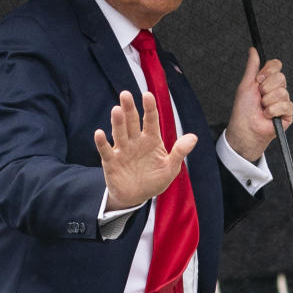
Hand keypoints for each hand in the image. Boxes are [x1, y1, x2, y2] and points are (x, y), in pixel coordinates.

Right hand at [95, 90, 196, 210]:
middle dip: (129, 109)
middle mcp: (135, 141)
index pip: (150, 120)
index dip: (149, 108)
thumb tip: (194, 137)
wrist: (137, 197)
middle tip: (126, 94)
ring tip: (116, 110)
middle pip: (132, 122)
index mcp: (151, 139)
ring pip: (119, 133)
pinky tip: (99, 133)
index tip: (147, 95)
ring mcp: (122, 150)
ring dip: (117, 122)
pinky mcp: (111, 162)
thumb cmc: (155, 180)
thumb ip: (179, 152)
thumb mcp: (170, 168)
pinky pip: (106, 150)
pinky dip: (102, 142)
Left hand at [224, 48, 292, 162]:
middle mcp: (277, 89)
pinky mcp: (288, 114)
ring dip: (268, 102)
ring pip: (282, 92)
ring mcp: (283, 101)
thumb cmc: (243, 108)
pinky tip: (268, 116)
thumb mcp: (246, 84)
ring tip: (262, 109)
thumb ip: (252, 66)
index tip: (258, 80)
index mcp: (268, 80)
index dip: (268, 71)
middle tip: (259, 97)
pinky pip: (286, 105)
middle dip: (266, 88)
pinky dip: (273, 111)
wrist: (245, 128)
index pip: (276, 66)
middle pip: (281, 77)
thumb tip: (253, 50)